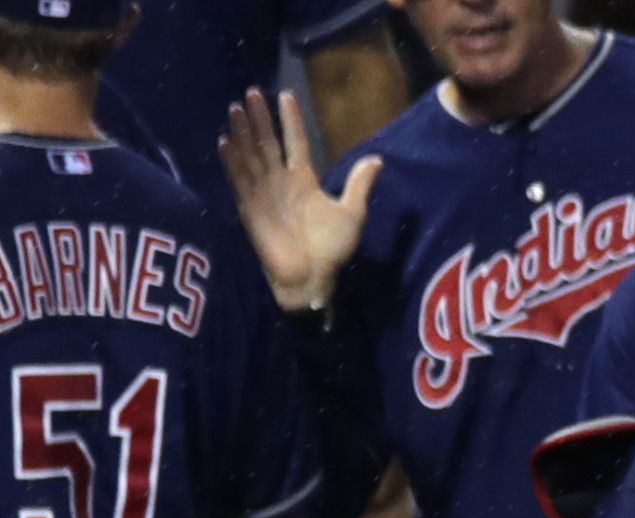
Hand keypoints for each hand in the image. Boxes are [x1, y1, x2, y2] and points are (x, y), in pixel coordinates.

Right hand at [220, 88, 379, 310]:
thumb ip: (358, 184)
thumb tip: (378, 159)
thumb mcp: (352, 213)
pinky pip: (238, 179)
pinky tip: (225, 140)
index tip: (286, 95)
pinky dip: (231, 161)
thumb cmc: (332, 248)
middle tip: (252, 91)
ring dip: (243, 132)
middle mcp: (280, 181)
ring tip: (236, 107)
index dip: (290, 119)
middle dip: (260, 118)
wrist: (313, 277)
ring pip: (250, 155)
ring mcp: (263, 192)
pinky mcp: (248, 207)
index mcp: (304, 179)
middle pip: (268, 142)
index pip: (295, 141)